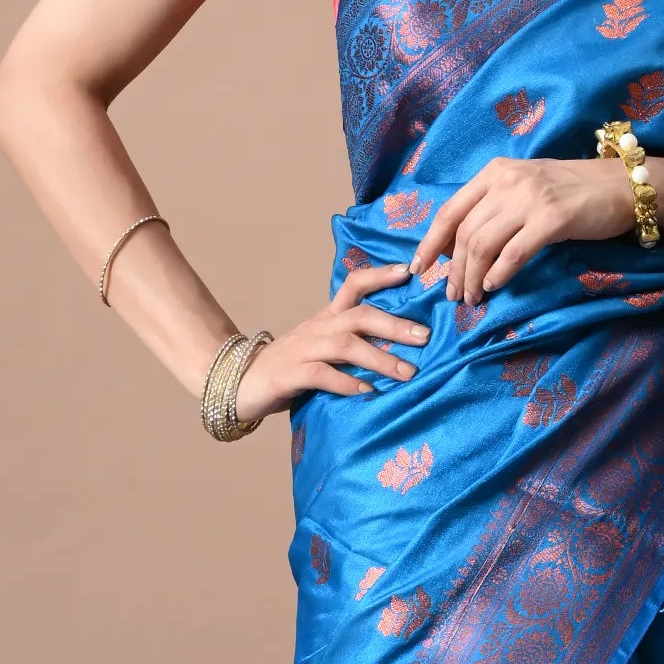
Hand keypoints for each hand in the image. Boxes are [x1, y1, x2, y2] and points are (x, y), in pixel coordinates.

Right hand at [233, 261, 429, 420]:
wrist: (238, 383)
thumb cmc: (288, 369)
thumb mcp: (322, 350)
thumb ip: (352, 346)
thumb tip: (400, 351)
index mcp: (326, 319)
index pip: (354, 286)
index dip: (380, 276)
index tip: (409, 272)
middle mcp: (317, 329)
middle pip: (359, 316)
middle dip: (394, 325)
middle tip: (425, 337)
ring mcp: (302, 350)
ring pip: (345, 345)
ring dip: (379, 358)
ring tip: (407, 373)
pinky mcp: (290, 375)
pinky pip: (322, 375)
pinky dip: (347, 383)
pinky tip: (368, 391)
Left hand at [412, 154, 663, 303]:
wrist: (622, 185)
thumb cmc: (574, 191)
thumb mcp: (526, 187)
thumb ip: (495, 207)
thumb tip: (462, 245)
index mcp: (495, 172)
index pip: (450, 210)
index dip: (430, 242)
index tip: (418, 268)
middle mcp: (508, 181)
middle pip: (464, 233)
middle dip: (452, 269)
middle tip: (452, 295)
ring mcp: (530, 198)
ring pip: (483, 245)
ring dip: (472, 277)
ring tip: (472, 298)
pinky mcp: (552, 219)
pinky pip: (513, 252)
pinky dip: (499, 274)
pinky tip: (494, 287)